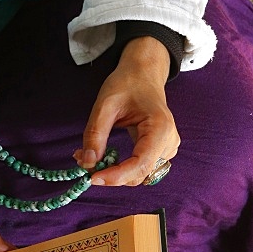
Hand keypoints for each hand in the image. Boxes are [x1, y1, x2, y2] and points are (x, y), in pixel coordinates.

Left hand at [74, 36, 179, 185]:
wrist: (143, 74)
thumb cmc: (127, 83)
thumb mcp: (105, 105)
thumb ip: (95, 134)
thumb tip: (87, 162)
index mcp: (160, 128)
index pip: (140, 164)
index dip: (116, 176)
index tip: (92, 177)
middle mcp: (169, 142)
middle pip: (140, 174)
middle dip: (111, 174)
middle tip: (83, 162)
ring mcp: (167, 148)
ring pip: (139, 174)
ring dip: (114, 172)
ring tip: (91, 156)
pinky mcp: (160, 150)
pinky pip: (140, 168)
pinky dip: (120, 167)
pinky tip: (104, 156)